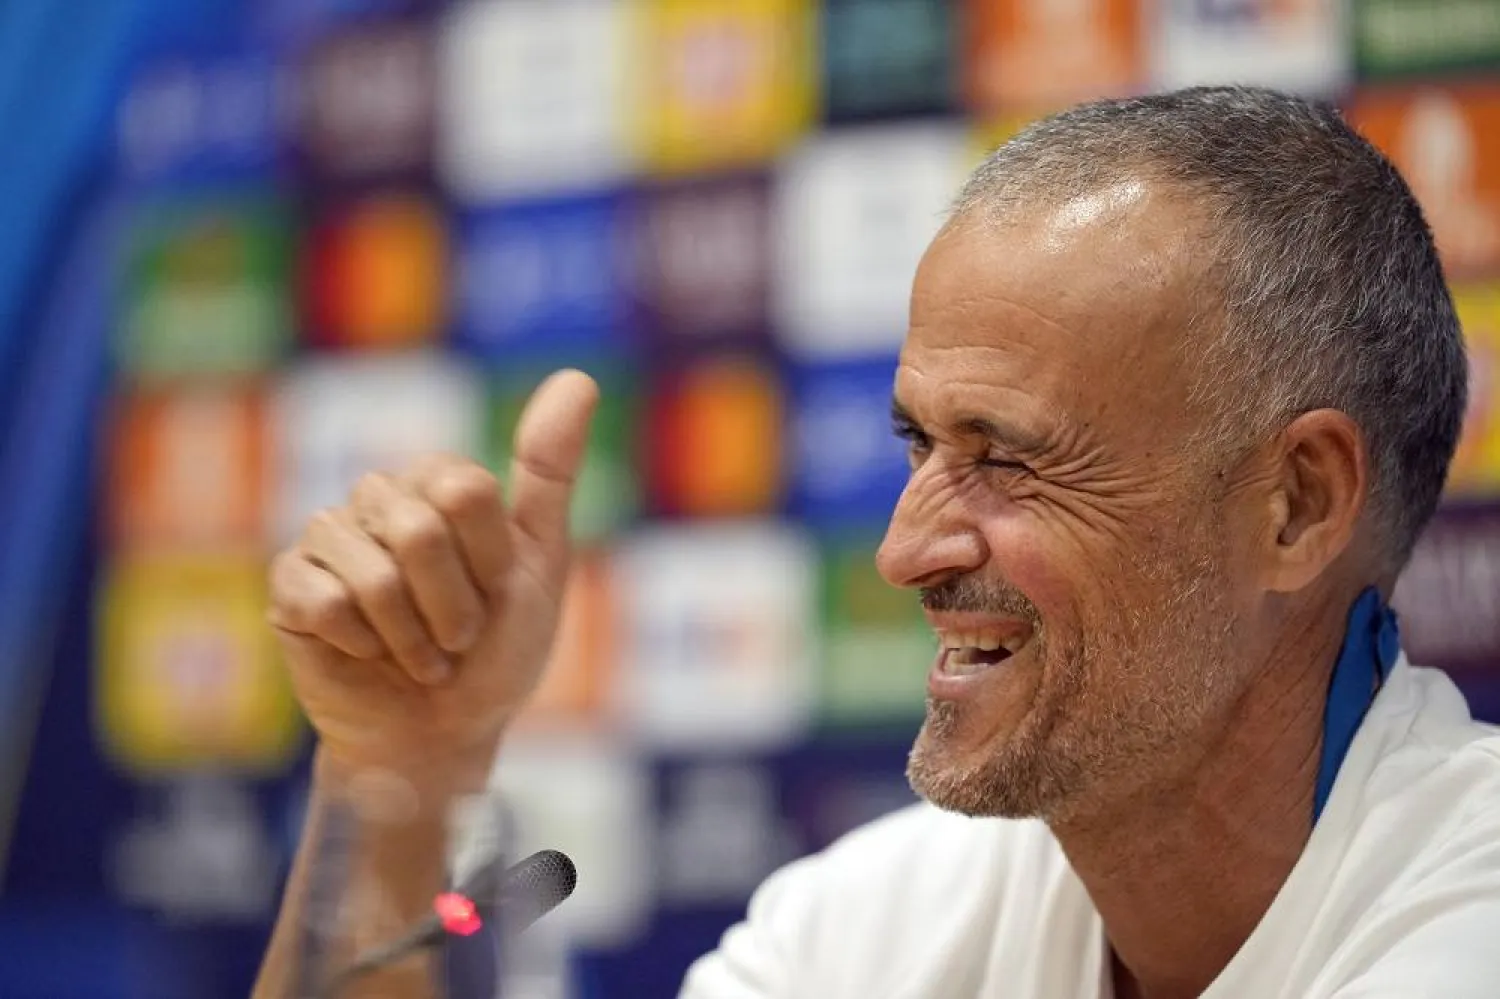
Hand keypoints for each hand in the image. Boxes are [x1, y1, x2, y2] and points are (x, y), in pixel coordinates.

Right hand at [267, 369, 599, 776]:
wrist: (443, 734)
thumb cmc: (497, 650)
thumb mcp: (538, 562)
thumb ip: (549, 470)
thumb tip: (577, 378)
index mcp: (439, 479)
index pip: (465, 491)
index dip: (489, 561)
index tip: (495, 593)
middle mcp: (379, 495)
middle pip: (420, 530)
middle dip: (454, 607)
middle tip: (457, 637)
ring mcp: (329, 536)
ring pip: (376, 575)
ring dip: (413, 638)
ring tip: (417, 654)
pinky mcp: (289, 585)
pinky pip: (324, 605)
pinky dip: (363, 648)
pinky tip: (365, 655)